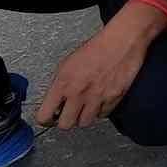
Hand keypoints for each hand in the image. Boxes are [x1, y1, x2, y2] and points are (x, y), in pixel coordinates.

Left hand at [35, 0, 165, 130]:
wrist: (122, 41)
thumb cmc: (96, 48)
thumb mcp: (67, 64)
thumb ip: (59, 86)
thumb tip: (55, 101)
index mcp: (63, 84)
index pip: (44, 115)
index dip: (46, 119)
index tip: (49, 118)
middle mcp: (78, 93)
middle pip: (65, 125)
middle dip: (65, 120)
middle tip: (68, 114)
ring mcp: (96, 98)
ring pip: (84, 123)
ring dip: (83, 116)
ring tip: (85, 106)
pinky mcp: (113, 99)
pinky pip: (102, 115)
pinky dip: (100, 110)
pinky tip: (100, 100)